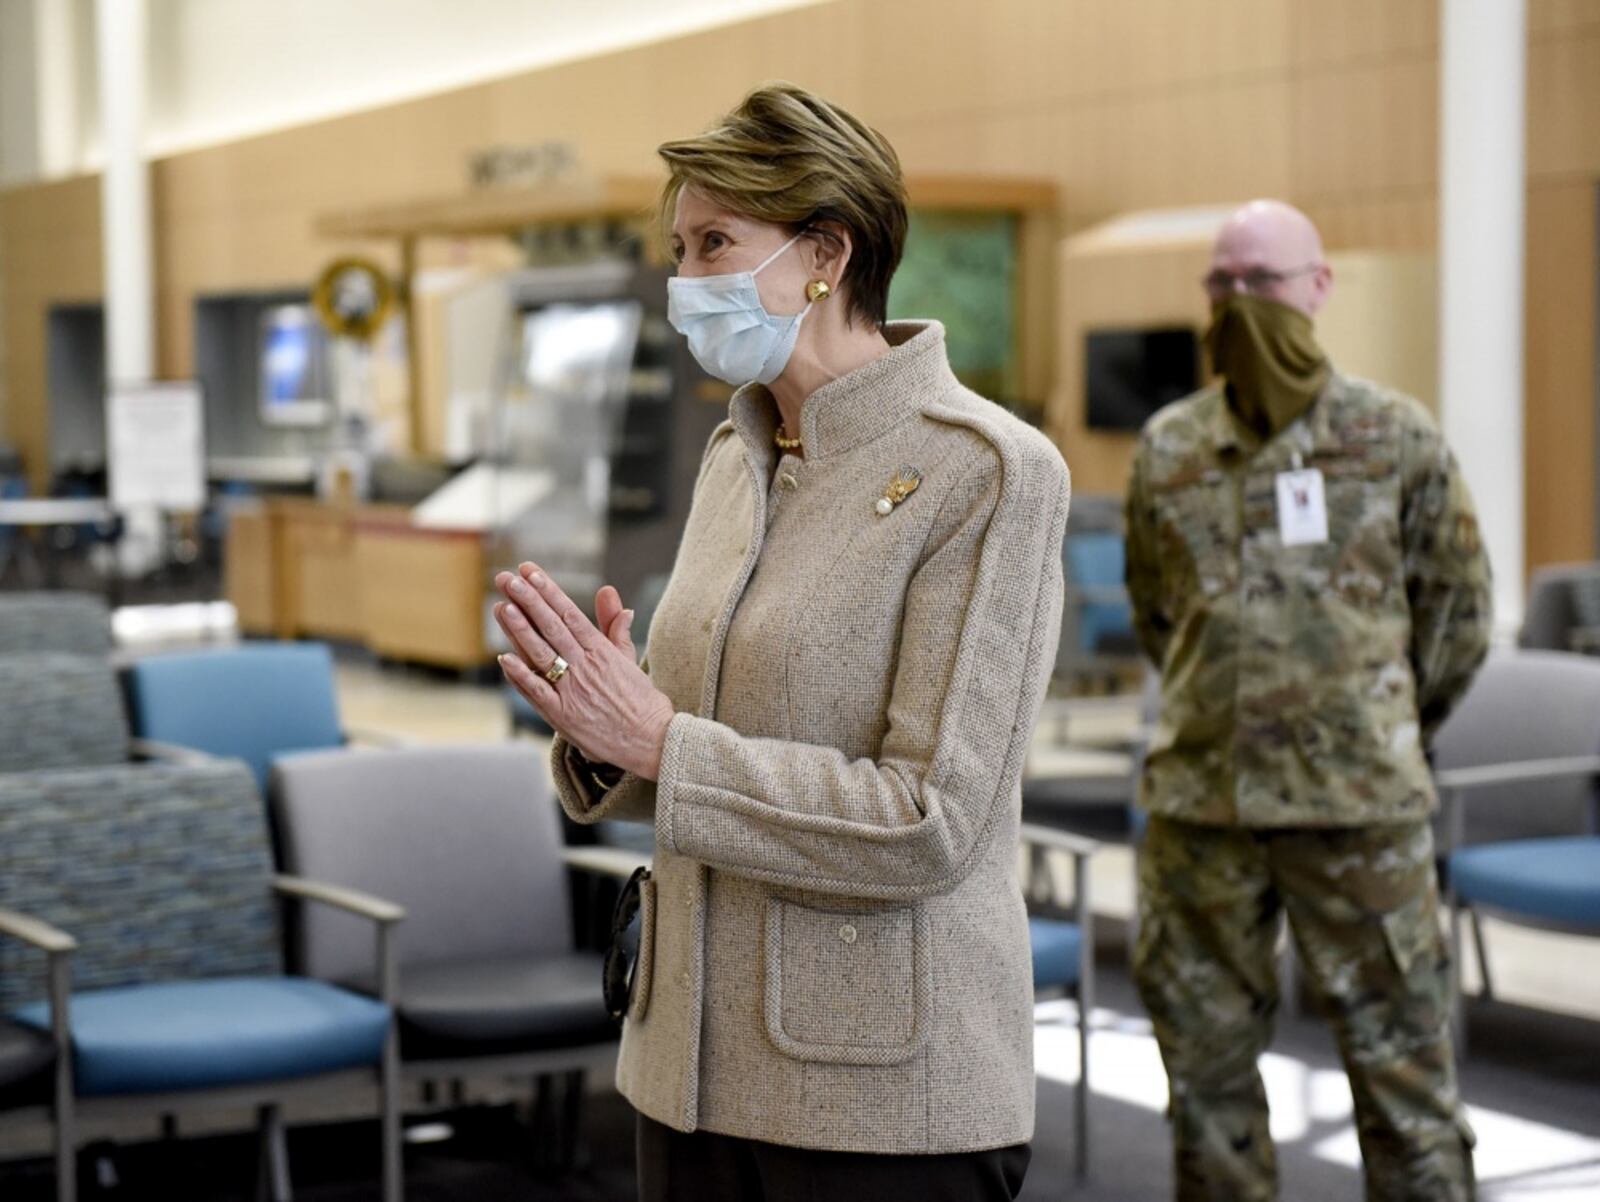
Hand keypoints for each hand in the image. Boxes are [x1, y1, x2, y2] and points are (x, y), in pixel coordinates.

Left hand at [494, 562, 674, 779]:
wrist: (652, 739)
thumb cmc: (641, 701)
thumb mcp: (629, 659)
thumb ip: (614, 627)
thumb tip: (610, 593)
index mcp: (602, 651)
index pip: (570, 614)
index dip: (548, 592)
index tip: (531, 572)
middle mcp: (586, 666)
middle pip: (552, 628)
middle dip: (529, 601)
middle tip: (509, 579)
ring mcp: (573, 691)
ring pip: (542, 654)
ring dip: (520, 630)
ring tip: (502, 607)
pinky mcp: (564, 716)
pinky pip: (538, 692)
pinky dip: (522, 675)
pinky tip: (505, 658)